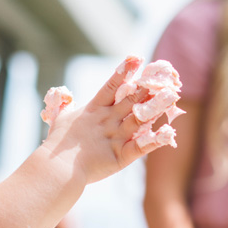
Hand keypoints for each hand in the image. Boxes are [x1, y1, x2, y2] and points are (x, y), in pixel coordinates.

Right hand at [41, 65, 172, 184]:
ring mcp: (115, 137)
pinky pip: (141, 147)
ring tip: (172, 95)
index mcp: (93, 111)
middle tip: (162, 75)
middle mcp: (107, 120)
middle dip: (147, 87)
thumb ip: (63, 105)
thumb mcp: (59, 119)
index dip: (124, 72)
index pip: (111, 86)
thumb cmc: (56, 146)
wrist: (57, 168)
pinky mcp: (120, 156)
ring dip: (156, 106)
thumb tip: (61, 93)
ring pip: (139, 118)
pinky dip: (155, 140)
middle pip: (130, 99)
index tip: (136, 58)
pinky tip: (169, 132)